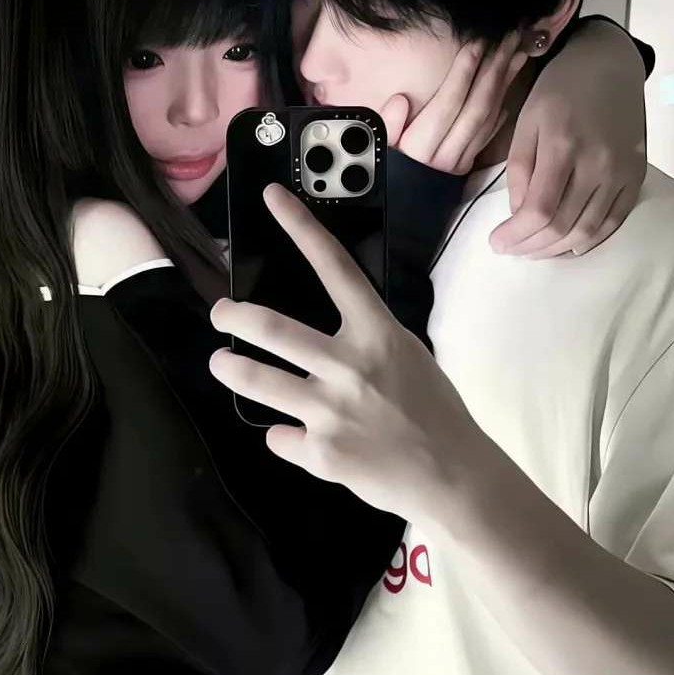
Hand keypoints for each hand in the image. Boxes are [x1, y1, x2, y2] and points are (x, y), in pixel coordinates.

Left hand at [209, 185, 494, 521]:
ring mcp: (331, 409)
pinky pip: (280, 437)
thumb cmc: (433, 412)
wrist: (453, 477)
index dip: (300, 227)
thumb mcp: (406, 356)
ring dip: (230, 368)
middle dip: (233, 316)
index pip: (334, 266)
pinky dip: (288, 437)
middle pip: (270, 327)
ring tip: (222, 364)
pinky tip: (308, 440)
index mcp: (378, 332)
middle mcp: (350, 365)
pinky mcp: (320, 452)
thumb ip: (363, 341)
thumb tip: (315, 341)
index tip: (271, 197)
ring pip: (256, 379)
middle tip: (220, 312)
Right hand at [382, 32, 528, 174]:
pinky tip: (507, 92)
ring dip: (504, 86)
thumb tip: (400, 100)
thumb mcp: (374, 153)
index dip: (464, 74)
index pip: (448, 104)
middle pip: (476, 108)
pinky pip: (487, 137)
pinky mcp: (464, 170)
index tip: (477, 44)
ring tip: (517, 55)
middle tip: (509, 39)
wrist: (393, 219)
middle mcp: (444, 155)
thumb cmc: (380, 179)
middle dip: (494, 71)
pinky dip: (499, 112)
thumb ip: (386, 127)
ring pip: (487, 119)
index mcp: (418, 149)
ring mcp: (458, 164)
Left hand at [490, 19, 647, 257]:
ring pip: (588, 231)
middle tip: (511, 250)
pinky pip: (614, 221)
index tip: (496, 242)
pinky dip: (590, 240)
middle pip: (562, 226)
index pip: (539, 210)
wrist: (609, 63)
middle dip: (530, 247)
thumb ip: (520, 170)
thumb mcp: (527, 122)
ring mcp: (622, 171)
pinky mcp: (638, 174)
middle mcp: (598, 162)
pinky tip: (569, 246)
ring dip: (556, 249)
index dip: (515, 236)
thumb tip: (519, 215)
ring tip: (534, 250)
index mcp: (563, 145)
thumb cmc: (559, 90)